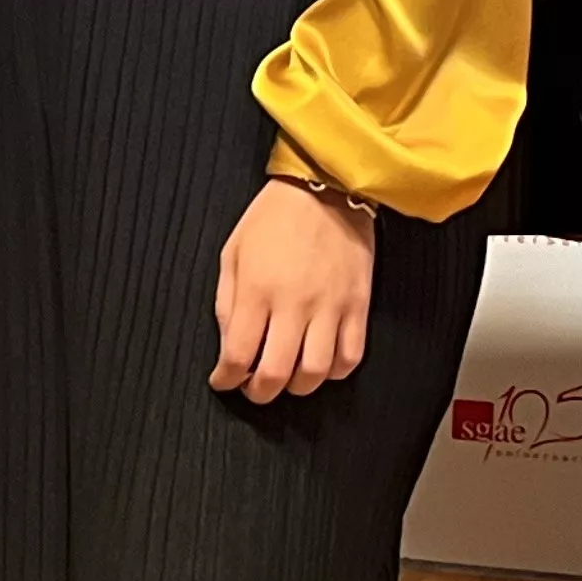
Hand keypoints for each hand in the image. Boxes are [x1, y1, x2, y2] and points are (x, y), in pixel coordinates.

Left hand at [210, 177, 376, 403]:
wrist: (327, 188)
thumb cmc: (274, 217)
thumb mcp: (233, 251)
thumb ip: (227, 301)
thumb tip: (228, 344)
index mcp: (258, 289)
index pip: (238, 354)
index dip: (226, 378)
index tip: (222, 381)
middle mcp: (294, 304)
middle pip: (276, 373)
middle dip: (259, 392)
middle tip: (253, 389)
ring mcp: (331, 307)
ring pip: (316, 373)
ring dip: (297, 387)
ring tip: (286, 379)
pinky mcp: (359, 306)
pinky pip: (350, 356)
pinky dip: (335, 373)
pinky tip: (321, 366)